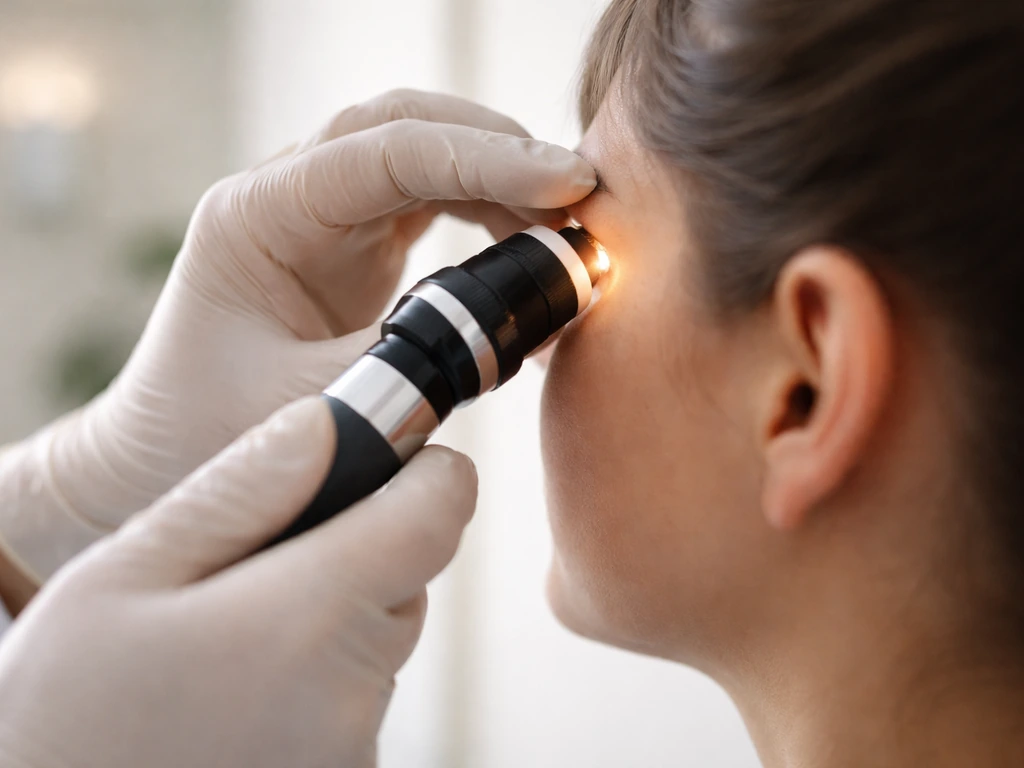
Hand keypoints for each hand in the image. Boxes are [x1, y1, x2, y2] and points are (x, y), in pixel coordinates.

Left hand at [0, 89, 594, 581]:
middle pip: (411, 127)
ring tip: (566, 239)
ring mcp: (323, 218)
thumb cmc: (208, 438)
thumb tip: (518, 329)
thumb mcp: (311, 406)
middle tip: (584, 198)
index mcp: (257, 215)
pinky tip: (528, 263)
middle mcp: (288, 196)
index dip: (485, 159)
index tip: (567, 186)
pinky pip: (433, 205)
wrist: (165, 462)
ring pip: (429, 160)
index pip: (387, 151)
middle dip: (503, 151)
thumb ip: (412, 361)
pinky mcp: (353, 248)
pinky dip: (489, 220)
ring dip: (504, 185)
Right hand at [0, 397, 477, 767]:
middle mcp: (352, 690)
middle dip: (353, 548)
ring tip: (226, 641)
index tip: (393, 457)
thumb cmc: (64, 716)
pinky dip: (316, 679)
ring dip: (329, 619)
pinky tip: (235, 692)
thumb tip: (325, 423)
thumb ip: (240, 491)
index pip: (437, 515)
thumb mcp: (123, 577)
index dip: (429, 473)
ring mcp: (353, 747)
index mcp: (308, 616)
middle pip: (406, 577)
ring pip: (379, 639)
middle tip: (254, 562)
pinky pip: (355, 698)